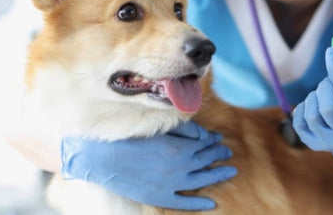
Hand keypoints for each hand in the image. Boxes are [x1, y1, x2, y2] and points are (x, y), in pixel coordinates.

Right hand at [61, 121, 236, 209]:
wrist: (102, 157)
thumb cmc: (129, 137)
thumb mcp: (158, 128)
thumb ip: (183, 130)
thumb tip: (203, 134)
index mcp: (178, 149)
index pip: (204, 144)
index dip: (214, 141)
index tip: (219, 138)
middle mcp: (178, 168)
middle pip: (204, 161)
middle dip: (218, 155)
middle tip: (227, 152)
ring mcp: (169, 185)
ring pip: (200, 181)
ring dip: (217, 176)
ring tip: (230, 171)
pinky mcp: (158, 197)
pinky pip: (183, 202)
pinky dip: (198, 204)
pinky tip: (211, 203)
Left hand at [293, 47, 332, 167]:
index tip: (330, 51)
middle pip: (327, 107)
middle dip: (324, 88)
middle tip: (328, 83)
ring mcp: (328, 142)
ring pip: (311, 114)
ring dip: (313, 97)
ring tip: (322, 97)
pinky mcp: (313, 144)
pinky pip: (298, 121)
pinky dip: (302, 108)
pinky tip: (313, 107)